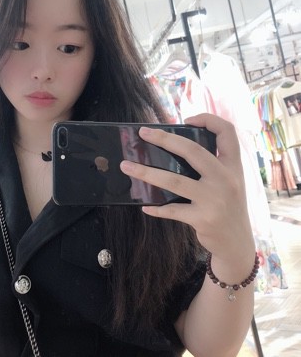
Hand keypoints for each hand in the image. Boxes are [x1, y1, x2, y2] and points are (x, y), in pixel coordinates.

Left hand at [120, 113, 254, 261]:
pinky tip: (145, 205)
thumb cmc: (228, 207)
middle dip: (165, 139)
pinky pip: (172, 210)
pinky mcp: (202, 219)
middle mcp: (226, 179)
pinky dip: (156, 208)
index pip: (227, 132)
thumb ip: (212, 166)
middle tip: (143, 132)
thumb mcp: (230, 182)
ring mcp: (214, 199)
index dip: (208, 119)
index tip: (186, 119)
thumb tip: (174, 149)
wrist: (238, 243)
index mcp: (233, 166)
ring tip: (126, 166)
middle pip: (193, 151)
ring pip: (174, 180)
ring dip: (146, 172)